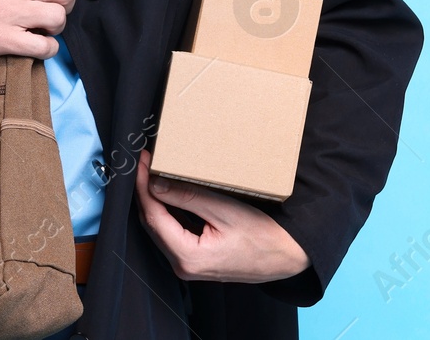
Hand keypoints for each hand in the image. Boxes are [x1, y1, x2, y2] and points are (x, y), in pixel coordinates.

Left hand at [135, 149, 310, 283]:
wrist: (287, 256)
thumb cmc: (263, 236)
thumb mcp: (225, 211)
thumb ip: (188, 198)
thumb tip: (155, 184)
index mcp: (188, 257)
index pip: (153, 216)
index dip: (143, 187)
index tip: (142, 162)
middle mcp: (183, 266)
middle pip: (153, 224)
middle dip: (146, 192)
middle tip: (144, 164)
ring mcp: (189, 265)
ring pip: (161, 229)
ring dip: (156, 201)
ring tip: (152, 174)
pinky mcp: (196, 260)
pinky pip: (173, 234)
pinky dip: (169, 212)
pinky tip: (169, 194)